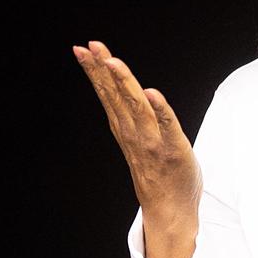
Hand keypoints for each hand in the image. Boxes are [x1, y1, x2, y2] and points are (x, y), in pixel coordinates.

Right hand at [73, 41, 201, 257]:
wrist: (169, 211)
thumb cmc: (158, 174)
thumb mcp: (138, 141)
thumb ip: (132, 118)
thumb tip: (121, 94)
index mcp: (126, 129)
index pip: (108, 94)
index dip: (96, 71)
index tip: (83, 49)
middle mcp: (134, 133)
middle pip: (116, 96)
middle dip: (103, 70)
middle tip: (91, 46)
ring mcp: (152, 142)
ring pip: (137, 106)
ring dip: (124, 83)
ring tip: (113, 61)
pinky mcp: (174, 150)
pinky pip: (168, 127)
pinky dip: (161, 110)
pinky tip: (152, 93)